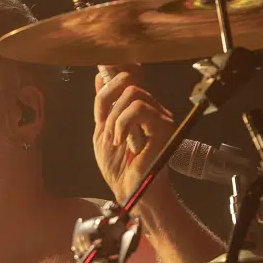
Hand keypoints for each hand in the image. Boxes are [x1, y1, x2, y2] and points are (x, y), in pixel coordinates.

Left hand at [93, 67, 175, 207]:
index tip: (100, 75)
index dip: (112, 71)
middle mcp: (151, 108)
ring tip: (115, 139)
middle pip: (128, 80)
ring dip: (115, 118)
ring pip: (132, 93)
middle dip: (108, 100)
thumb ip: (104, 106)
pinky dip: (122, 123)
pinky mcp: (162, 126)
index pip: (128, 76)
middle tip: (106, 127)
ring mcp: (158, 116)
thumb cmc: (118, 167)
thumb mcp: (103, 132)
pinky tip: (121, 141)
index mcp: (136, 108)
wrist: (130, 190)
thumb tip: (101, 76)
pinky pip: (138, 108)